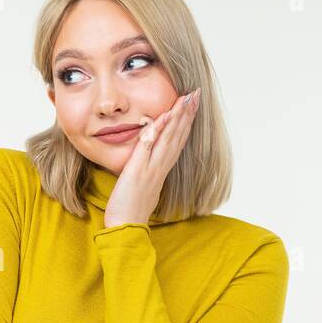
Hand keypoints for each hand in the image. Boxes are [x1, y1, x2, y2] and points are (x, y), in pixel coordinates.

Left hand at [102, 87, 201, 228]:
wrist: (125, 228)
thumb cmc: (130, 210)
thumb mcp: (142, 187)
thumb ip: (146, 172)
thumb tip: (147, 162)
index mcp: (161, 171)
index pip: (176, 142)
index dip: (185, 124)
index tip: (191, 107)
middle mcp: (160, 168)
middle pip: (177, 137)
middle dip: (187, 114)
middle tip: (196, 94)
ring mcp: (151, 169)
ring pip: (168, 139)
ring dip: (178, 118)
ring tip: (186, 99)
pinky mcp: (138, 171)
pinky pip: (149, 147)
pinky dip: (158, 131)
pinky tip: (164, 116)